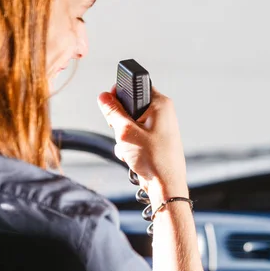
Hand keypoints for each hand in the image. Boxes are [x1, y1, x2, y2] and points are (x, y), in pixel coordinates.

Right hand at [97, 86, 188, 204]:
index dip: (121, 94)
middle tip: (121, 131)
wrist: (166, 184)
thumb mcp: (126, 131)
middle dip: (121, 121)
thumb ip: (113, 112)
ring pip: (131, 124)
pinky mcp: (155, 140)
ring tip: (129, 147)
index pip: (137, 86)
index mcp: (161, 103)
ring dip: (124, 136)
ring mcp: (160, 127)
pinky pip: (135, 136)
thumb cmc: (153, 157)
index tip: (112, 105)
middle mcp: (163, 113)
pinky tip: (133, 156)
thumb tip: (103, 96)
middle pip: (131, 107)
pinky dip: (130, 145)